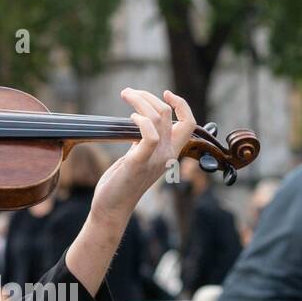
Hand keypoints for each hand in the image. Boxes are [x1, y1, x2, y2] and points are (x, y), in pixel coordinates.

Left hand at [90, 89, 197, 224]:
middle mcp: (167, 155)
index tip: (166, 93)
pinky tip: (130, 117)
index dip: (181, 104)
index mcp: (169, 153)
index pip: (189, 123)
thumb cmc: (121, 183)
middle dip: (148, 96)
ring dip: (140, 100)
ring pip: (158, 118)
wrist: (112, 208)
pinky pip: (149, 135)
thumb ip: (144, 141)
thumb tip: (142, 120)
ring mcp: (154, 159)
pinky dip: (141, 121)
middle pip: (168, 113)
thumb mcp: (137, 157)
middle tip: (129, 92)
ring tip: (125, 94)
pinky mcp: (139, 162)